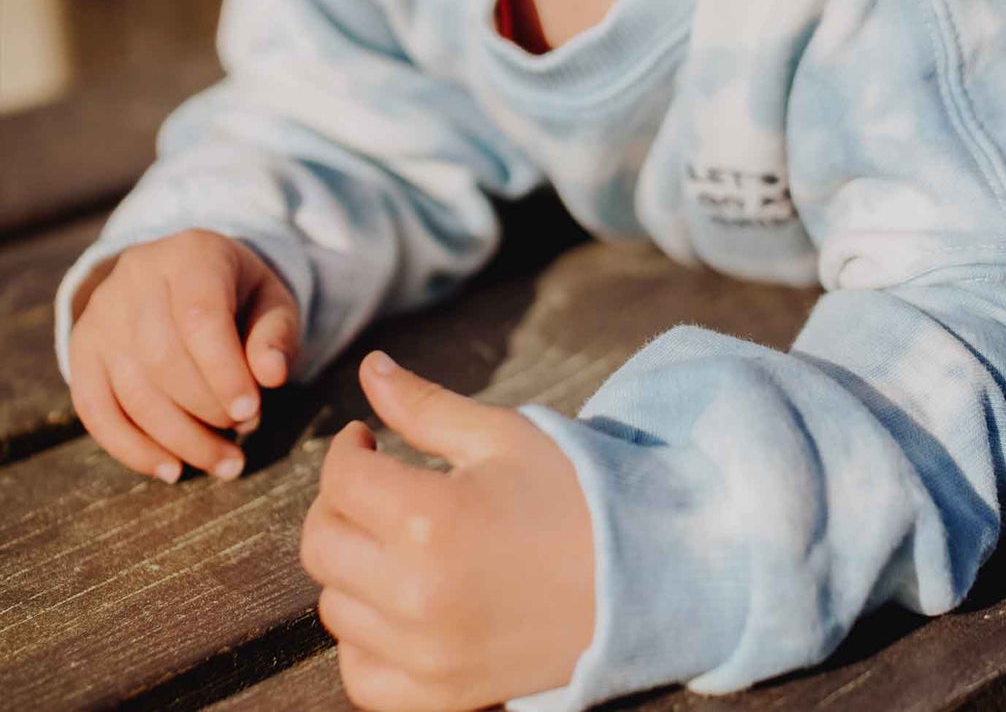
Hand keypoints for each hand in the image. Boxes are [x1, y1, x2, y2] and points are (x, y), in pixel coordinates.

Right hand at [68, 228, 300, 482]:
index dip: (224, 372)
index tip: (251, 411)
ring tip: (223, 461)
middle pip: (162, 359)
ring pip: (132, 391)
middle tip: (244, 430)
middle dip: (206, 408)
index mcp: (191, 254)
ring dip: (179, 439)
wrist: (185, 274)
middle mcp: (136, 277)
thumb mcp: (272, 300)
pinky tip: (171, 469)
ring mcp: (101, 314)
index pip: (200, 317)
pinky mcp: (81, 349)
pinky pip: (96, 410)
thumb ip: (276, 334)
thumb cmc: (238, 293)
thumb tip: (273, 375)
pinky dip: (133, 449)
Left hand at [301, 351, 595, 710]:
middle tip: (375, 484)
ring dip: (353, 567)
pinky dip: (365, 640)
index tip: (368, 439)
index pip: (341, 478)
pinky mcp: (439, 697)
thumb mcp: (500, 435)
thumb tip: (369, 368)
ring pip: (335, 607)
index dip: (347, 448)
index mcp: (429, 518)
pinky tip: (396, 604)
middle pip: (322, 545)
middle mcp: (414, 593)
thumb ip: (424, 405)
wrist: (640, 575)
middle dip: (339, 503)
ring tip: (395, 539)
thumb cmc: (572, 493)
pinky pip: (361, 675)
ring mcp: (424, 654)